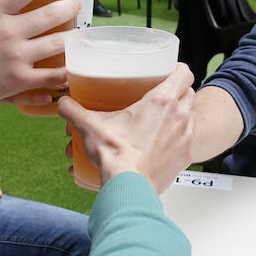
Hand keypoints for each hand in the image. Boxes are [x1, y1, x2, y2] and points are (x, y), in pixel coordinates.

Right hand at [0, 0, 78, 111]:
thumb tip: (7, 6)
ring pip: (56, 43)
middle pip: (49, 14)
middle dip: (69, 8)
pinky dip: (63, 73)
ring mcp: (16, 57)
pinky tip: (70, 69)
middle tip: (76, 6)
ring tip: (78, 35)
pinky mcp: (19, 80)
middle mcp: (8, 33)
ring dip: (72, 38)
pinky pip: (50, 76)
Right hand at [58, 65, 194, 193]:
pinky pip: (189, 140)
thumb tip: (64, 104)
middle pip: (189, 93)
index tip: (168, 70)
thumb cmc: (116, 155)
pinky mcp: (186, 157)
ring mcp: (186, 138)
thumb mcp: (90, 126)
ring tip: (164, 118)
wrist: (129, 186)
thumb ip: (73, 110)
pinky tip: (164, 142)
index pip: (183, 73)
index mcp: (161, 101)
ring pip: (192, 116)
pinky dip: (180, 138)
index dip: (177, 68)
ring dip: (182, 114)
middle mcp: (180, 116)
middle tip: (162, 95)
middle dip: (179, 91)